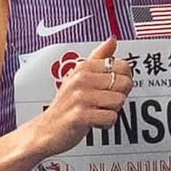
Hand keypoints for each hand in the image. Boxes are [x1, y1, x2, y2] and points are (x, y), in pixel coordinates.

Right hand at [29, 38, 132, 156]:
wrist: (46, 130)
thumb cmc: (65, 105)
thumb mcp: (79, 76)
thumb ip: (98, 58)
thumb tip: (112, 40)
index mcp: (84, 67)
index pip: (123, 66)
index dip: (124, 80)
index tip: (110, 88)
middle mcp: (81, 79)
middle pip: (125, 84)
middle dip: (118, 97)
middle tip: (102, 103)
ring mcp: (80, 97)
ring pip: (119, 102)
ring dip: (111, 111)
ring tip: (95, 112)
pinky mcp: (80, 115)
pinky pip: (110, 118)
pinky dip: (105, 124)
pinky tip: (93, 122)